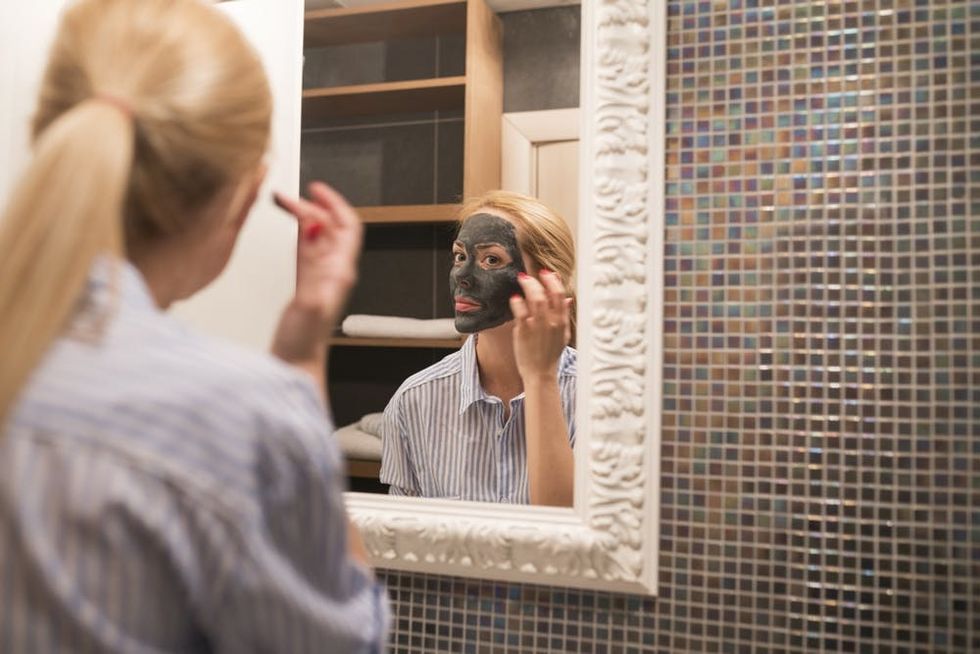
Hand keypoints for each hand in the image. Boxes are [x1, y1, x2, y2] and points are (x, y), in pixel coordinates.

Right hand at [270, 182, 362, 362]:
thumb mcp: (309, 303)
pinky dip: (299, 233)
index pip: (347, 227)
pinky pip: (306, 250)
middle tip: (289, 196)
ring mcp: (320, 277)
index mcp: (339, 272)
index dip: (334, 204)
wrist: (296, 365)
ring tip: (286, 202)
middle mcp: (333, 272)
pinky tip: (291, 226)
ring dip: (305, 216)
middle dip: (313, 207)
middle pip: (330, 228)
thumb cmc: (304, 343)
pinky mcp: (306, 285)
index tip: (316, 189)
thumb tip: (313, 232)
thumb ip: (312, 268)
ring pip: (317, 236)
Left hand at [510, 270, 571, 382]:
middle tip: (529, 275)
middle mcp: (551, 321)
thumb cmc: (550, 354)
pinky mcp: (524, 330)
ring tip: (522, 280)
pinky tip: (515, 297)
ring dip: (528, 285)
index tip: (546, 274)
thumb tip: (567, 299)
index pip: (560, 294)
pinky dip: (517, 301)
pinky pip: (520, 310)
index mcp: (562, 321)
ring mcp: (538, 325)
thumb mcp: (562, 334)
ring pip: (534, 298)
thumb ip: (564, 316)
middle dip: (539, 280)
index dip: (553, 281)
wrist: (540, 373)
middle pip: (547, 293)